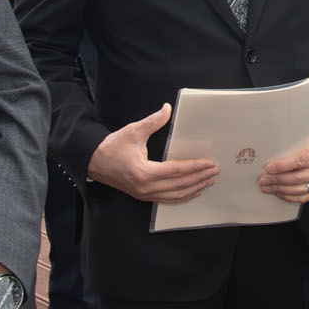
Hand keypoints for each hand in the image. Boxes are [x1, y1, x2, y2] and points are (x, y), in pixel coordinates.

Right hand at [87, 103, 218, 201]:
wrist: (93, 162)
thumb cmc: (112, 147)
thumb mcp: (132, 132)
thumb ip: (152, 121)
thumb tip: (167, 109)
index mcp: (144, 172)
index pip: (176, 170)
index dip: (195, 167)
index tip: (209, 163)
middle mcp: (145, 188)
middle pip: (179, 185)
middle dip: (199, 178)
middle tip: (215, 171)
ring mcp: (144, 194)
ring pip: (175, 195)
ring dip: (194, 189)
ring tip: (208, 182)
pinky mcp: (143, 196)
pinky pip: (167, 199)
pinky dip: (182, 196)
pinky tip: (193, 192)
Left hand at [260, 127, 308, 203]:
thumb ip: (294, 141)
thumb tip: (271, 148)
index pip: (301, 161)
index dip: (283, 166)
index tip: (269, 167)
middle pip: (299, 178)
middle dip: (277, 180)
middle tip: (263, 179)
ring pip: (300, 190)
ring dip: (281, 190)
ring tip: (268, 188)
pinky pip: (305, 197)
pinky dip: (290, 197)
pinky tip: (279, 193)